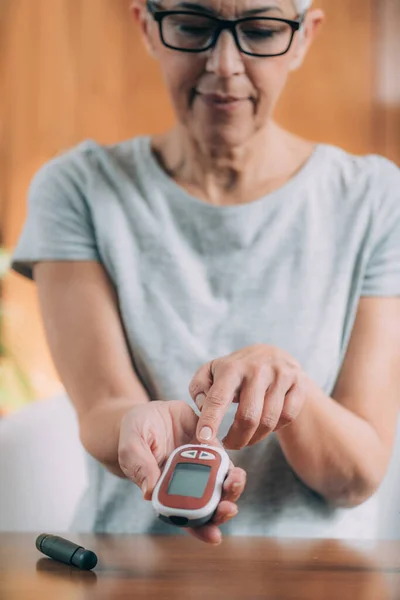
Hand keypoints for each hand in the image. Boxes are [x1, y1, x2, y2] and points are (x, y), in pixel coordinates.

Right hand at [118, 400, 245, 543]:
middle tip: (229, 508)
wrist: (148, 411)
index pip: (186, 517)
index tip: (214, 536)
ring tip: (236, 481)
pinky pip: (223, 459)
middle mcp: (186, 482)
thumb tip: (149, 492)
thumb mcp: (131, 446)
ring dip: (232, 487)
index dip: (201, 529)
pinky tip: (233, 467)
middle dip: (222, 509)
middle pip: (209, 504)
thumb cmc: (135, 434)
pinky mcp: (208, 445)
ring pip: (221, 483)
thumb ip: (139, 466)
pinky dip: (230, 466)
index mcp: (165, 490)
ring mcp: (199, 464)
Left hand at [189, 344, 307, 448]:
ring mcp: (281, 375)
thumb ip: (199, 388)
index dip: (210, 420)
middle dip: (237, 439)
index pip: (218, 397)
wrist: (273, 355)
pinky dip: (275, 428)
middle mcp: (257, 369)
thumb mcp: (212, 371)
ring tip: (246, 438)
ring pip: (268, 421)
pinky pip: (288, 417)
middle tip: (230, 446)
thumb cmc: (236, 371)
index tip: (204, 439)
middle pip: (248, 416)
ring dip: (255, 438)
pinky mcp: (299, 383)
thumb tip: (203, 407)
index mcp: (232, 367)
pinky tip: (266, 425)